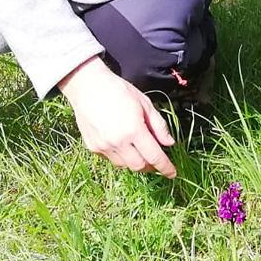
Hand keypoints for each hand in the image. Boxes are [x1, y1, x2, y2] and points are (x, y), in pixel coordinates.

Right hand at [58, 56, 176, 178]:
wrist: (88, 86)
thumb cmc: (120, 91)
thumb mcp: (145, 103)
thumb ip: (158, 125)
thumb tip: (170, 143)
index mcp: (134, 130)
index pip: (154, 156)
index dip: (165, 167)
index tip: (173, 174)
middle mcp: (118, 142)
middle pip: (139, 166)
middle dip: (150, 166)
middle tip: (155, 159)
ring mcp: (103, 147)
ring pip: (124, 165)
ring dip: (135, 162)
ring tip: (138, 149)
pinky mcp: (93, 147)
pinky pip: (111, 159)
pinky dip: (121, 156)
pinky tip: (122, 144)